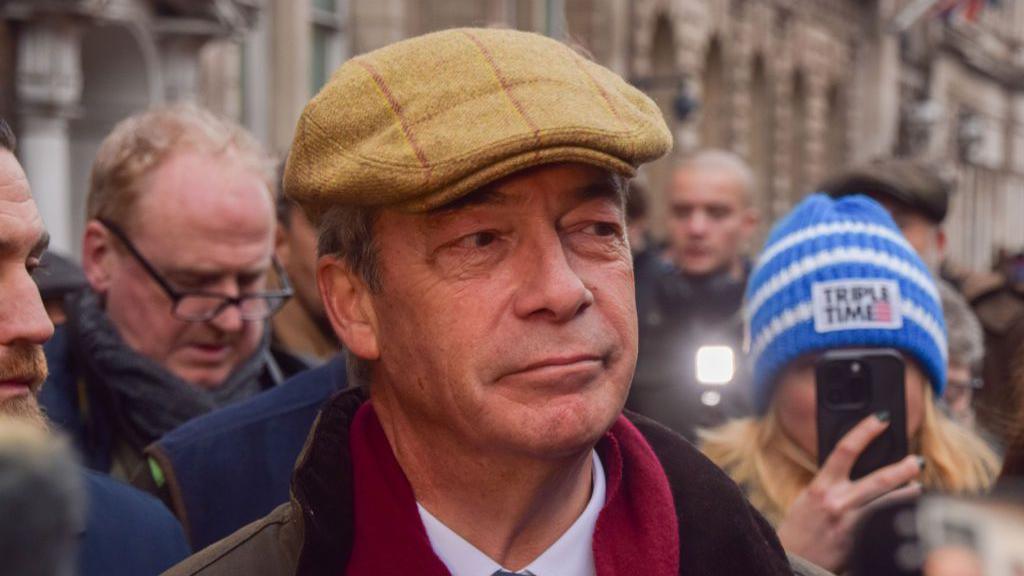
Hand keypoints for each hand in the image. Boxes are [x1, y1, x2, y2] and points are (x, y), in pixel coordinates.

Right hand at [776, 413, 923, 572]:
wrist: (794, 560)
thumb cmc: (801, 527)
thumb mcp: (809, 498)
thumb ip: (831, 483)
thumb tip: (859, 465)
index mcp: (820, 487)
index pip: (845, 449)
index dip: (865, 431)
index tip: (881, 419)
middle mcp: (836, 502)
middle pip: (877, 479)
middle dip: (902, 468)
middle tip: (916, 460)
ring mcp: (851, 523)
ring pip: (888, 503)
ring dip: (908, 493)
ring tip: (918, 487)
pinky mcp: (860, 542)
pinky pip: (885, 524)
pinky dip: (898, 516)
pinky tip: (908, 513)